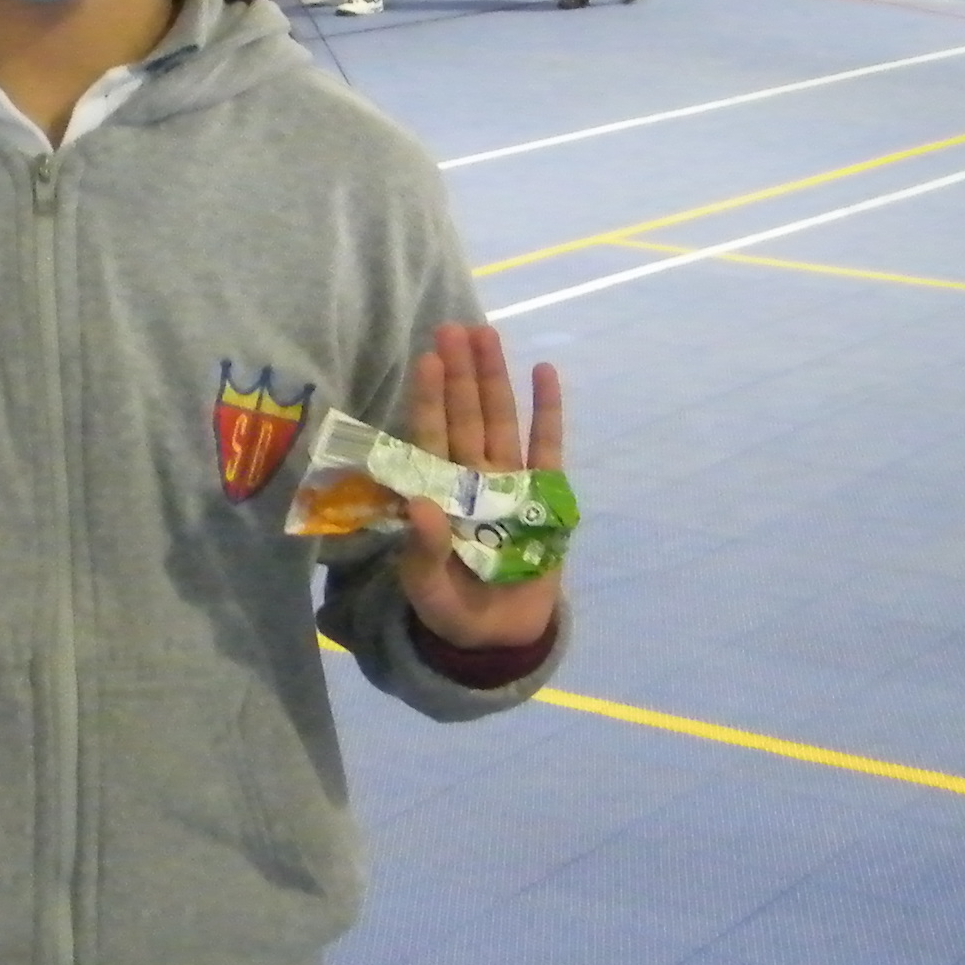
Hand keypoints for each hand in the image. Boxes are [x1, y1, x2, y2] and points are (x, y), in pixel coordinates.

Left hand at [394, 321, 563, 654]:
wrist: (498, 637)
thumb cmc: (452, 609)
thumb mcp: (428, 588)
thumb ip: (423, 550)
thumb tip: (416, 505)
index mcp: (440, 496)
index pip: (432, 438)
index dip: (431, 399)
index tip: (428, 359)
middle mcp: (472, 479)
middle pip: (466, 416)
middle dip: (461, 373)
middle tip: (453, 327)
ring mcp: (509, 484)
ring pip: (501, 421)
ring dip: (495, 380)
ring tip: (487, 334)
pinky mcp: (545, 498)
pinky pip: (547, 448)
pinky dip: (547, 411)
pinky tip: (543, 371)